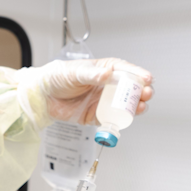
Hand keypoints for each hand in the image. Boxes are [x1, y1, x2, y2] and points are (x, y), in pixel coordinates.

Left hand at [34, 58, 152, 124]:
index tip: (147, 78)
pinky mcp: (97, 116)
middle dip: (141, 91)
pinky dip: (120, 120)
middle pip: (130, 89)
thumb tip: (106, 74)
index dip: (138, 74)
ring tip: (139, 106)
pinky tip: (126, 119)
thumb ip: (91, 74)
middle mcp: (107, 85)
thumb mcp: (75, 72)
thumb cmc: (57, 77)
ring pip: (125, 105)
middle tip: (145, 94)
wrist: (42, 97)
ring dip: (135, 106)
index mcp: (104, 70)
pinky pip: (112, 119)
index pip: (126, 70)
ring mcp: (103, 101)